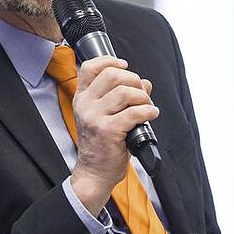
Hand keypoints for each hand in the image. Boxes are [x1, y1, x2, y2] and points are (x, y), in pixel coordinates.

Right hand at [70, 56, 159, 214]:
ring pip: (125, 92)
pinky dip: (148, 111)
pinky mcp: (107, 131)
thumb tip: (145, 83)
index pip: (90, 67)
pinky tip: (150, 115)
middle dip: (134, 81)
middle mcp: (85, 105)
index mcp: (82, 98)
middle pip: (113, 75)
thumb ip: (122, 97)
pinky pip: (134, 112)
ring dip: (143, 97)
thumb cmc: (102, 145)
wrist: (95, 173)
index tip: (125, 66)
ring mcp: (94, 117)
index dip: (110, 61)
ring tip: (146, 107)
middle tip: (141, 95)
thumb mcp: (105, 116)